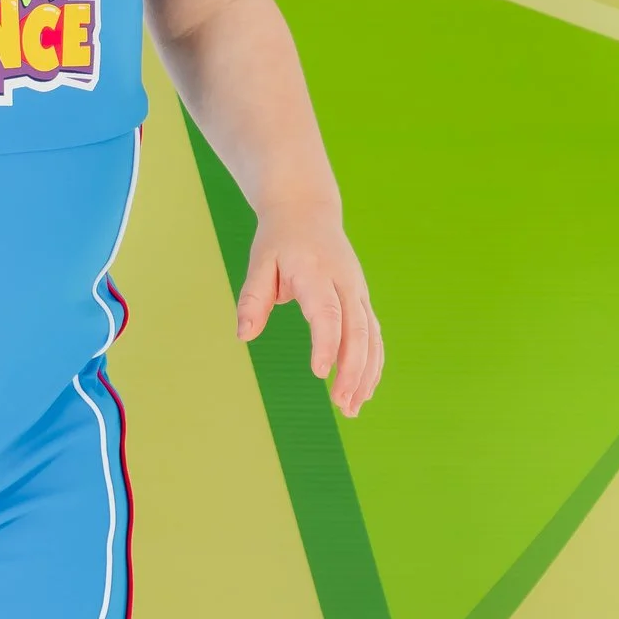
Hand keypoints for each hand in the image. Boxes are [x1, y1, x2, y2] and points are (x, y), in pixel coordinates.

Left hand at [239, 211, 383, 420]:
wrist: (307, 210)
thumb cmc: (279, 240)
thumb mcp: (260, 262)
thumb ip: (253, 298)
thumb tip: (244, 336)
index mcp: (317, 273)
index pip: (328, 313)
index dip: (327, 344)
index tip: (320, 374)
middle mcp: (345, 283)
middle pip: (358, 331)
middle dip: (353, 370)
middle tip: (341, 405)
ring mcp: (358, 292)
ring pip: (372, 336)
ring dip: (367, 374)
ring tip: (352, 408)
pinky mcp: (362, 299)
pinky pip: (374, 334)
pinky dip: (373, 363)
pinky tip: (364, 390)